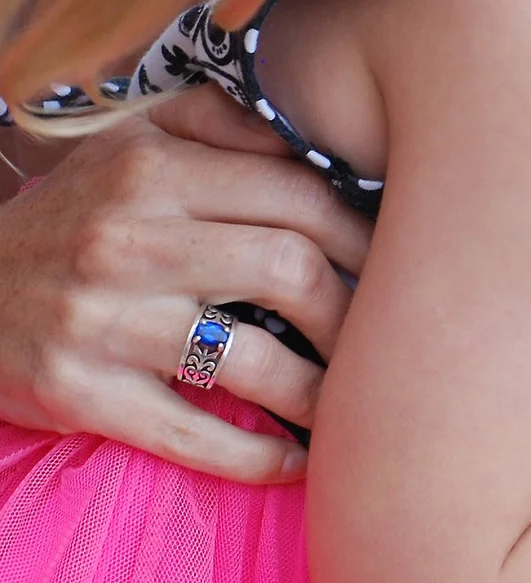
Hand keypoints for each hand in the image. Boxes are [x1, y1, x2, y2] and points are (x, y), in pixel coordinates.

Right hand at [0, 90, 367, 480]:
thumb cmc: (75, 213)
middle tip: (387, 334)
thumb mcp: (128, 142)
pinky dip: (260, 456)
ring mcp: (103, 323)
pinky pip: (196, 436)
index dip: (366, 234)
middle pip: (291, 272)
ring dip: (323, 392)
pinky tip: (300, 460)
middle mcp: (128, 241)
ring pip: (254, 360)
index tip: (403, 260)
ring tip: (354, 399)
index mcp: (152, 171)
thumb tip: (312, 135)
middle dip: (356, 311)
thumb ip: (221, 122)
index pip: (298, 197)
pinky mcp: (82, 395)